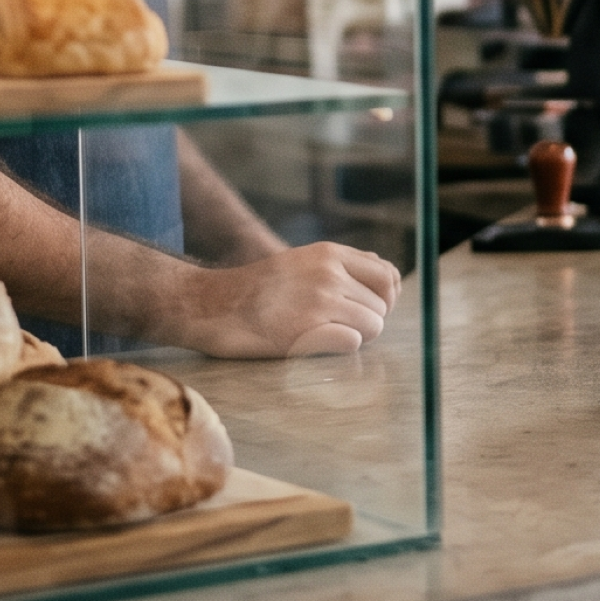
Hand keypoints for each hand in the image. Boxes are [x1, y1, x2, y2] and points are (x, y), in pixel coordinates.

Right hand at [164, 242, 401, 357]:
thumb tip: (384, 270)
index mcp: (330, 254)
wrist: (211, 305)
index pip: (388, 276)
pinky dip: (340, 347)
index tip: (368, 309)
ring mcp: (320, 300)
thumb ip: (342, 265)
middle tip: (339, 326)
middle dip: (367, 320)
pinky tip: (315, 342)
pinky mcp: (308, 329)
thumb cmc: (258, 289)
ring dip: (354, 336)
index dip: (385, 297)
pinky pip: (353, 342)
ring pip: (372, 326)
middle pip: (382, 306)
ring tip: (323, 333)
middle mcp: (329, 273)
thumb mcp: (302, 260)